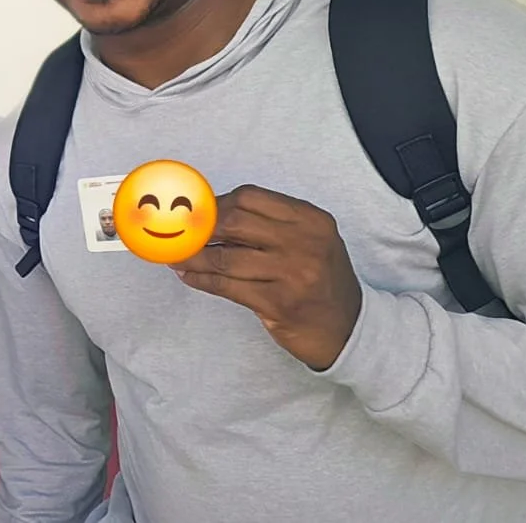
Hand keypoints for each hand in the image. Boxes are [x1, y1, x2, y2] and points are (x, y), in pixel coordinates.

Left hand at [169, 185, 362, 370]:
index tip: (197, 212)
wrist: (350, 328)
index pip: (250, 197)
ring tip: (176, 257)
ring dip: (193, 257)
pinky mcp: (279, 303)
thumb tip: (211, 214)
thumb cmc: (321, 281)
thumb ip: (271, 225)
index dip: (216, 204)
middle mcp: (304, 242)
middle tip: (180, 234)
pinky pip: (227, 286)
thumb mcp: (310, 242)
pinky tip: (188, 276)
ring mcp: (293, 273)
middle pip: (234, 222)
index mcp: (311, 220)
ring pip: (225, 257)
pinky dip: (201, 280)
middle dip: (200, 228)